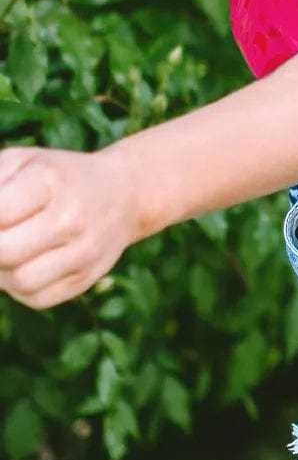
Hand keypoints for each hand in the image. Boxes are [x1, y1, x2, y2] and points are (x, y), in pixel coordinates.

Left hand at [0, 144, 140, 310]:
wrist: (123, 193)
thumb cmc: (57, 175)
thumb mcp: (23, 162)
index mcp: (51, 180)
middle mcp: (71, 217)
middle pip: (5, 253)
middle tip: (1, 237)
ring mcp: (83, 251)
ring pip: (19, 282)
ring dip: (1, 272)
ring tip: (8, 252)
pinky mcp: (85, 279)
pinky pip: (36, 298)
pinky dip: (19, 287)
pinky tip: (26, 263)